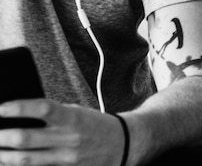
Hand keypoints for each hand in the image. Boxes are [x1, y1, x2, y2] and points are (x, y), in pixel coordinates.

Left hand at [0, 99, 124, 165]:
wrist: (122, 144)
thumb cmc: (94, 125)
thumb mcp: (77, 112)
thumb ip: (52, 114)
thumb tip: (18, 115)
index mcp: (73, 117)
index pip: (42, 108)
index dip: (18, 108)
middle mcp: (68, 138)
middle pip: (26, 138)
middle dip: (1, 136)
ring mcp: (66, 158)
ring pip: (26, 160)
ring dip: (3, 156)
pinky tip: (9, 163)